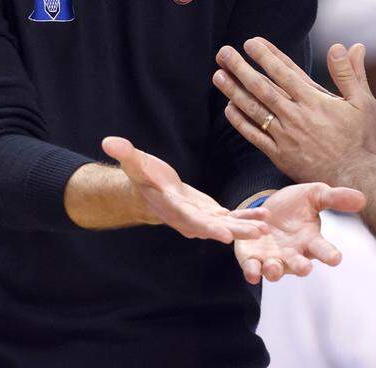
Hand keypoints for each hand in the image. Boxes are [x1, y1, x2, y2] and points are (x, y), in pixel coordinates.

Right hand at [101, 136, 268, 243]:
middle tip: (256, 235)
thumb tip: (109, 141)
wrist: (150, 190)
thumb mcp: (135, 163)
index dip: (207, 227)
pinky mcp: (211, 214)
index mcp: (172, 208)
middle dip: (235, 232)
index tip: (224, 234)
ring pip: (226, 226)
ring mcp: (201, 219)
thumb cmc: (142, 175)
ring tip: (266, 227)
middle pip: (213, 228)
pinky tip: (266, 216)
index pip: (190, 220)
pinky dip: (248, 218)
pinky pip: (232, 219)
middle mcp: (188, 219)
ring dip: (246, 228)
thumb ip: (125, 153)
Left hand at [213, 38, 375, 185]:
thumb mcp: (363, 102)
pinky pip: (255, 135)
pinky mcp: (280, 155)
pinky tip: (229, 108)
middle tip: (224, 53)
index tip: (250, 42)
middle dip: (241, 67)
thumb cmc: (362, 141)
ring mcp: (285, 136)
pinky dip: (240, 122)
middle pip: (262, 87)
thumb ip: (350, 73)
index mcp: (314, 100)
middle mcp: (296, 115)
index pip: (284, 71)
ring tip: (218, 75)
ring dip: (234, 91)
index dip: (266, 55)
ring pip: (254, 109)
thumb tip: (345, 46)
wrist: (355, 179)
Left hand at [234, 182, 365, 283]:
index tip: (336, 258)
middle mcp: (293, 254)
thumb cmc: (296, 205)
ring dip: (274, 271)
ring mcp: (273, 258)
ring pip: (274, 270)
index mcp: (310, 241)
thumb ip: (335, 198)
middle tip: (305, 268)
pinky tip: (251, 273)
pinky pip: (252, 268)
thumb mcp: (315, 195)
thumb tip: (362, 198)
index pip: (323, 249)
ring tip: (273, 268)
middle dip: (301, 267)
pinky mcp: (253, 258)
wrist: (268, 209)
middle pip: (299, 264)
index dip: (329, 254)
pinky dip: (252, 271)